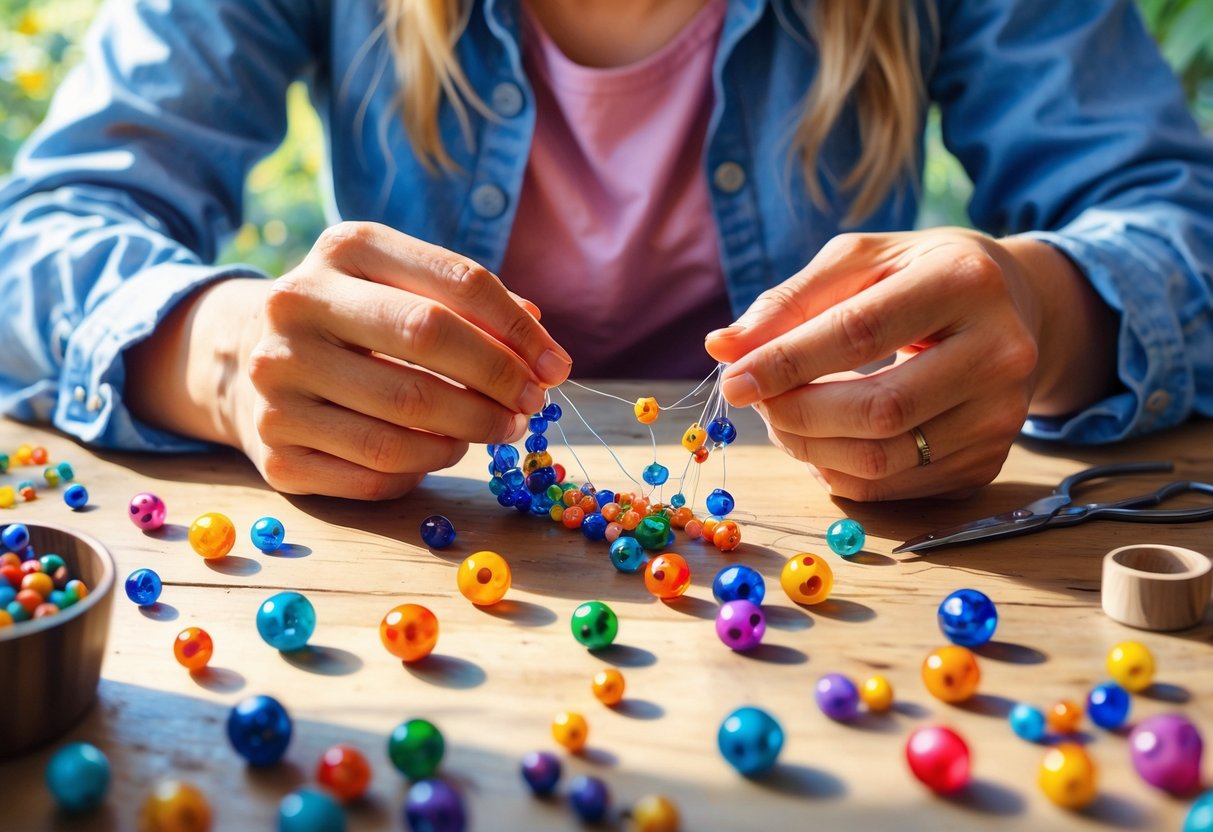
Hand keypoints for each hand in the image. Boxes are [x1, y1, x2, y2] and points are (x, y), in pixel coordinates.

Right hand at [127, 222, 571, 498]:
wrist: (242, 360)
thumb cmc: (354, 320)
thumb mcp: (401, 285)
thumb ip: (472, 305)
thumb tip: (542, 343)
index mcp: (343, 249)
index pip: (455, 282)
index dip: (518, 331)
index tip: (556, 366)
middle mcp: (297, 305)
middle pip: (428, 341)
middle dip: (498, 380)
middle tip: (532, 406)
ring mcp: (277, 380)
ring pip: (405, 421)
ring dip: (470, 431)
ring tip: (495, 429)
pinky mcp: (274, 448)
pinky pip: (376, 472)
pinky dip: (426, 467)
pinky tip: (442, 450)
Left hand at [704, 228, 1115, 500]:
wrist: (1014, 307)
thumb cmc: (918, 275)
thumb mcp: (859, 262)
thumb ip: (789, 301)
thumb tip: (723, 348)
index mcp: (964, 281)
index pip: (860, 332)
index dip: (787, 362)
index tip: (733, 380)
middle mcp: (1000, 352)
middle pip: (878, 410)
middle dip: (797, 413)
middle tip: (758, 401)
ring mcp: (1002, 417)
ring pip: (882, 460)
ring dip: (810, 448)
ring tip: (785, 417)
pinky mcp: (989, 463)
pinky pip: (892, 489)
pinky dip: (837, 471)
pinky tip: (823, 439)